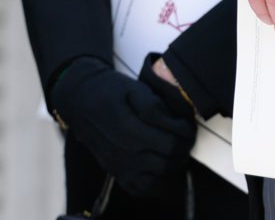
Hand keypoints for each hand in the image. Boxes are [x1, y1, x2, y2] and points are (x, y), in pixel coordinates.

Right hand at [50, 56, 195, 197]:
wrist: (83, 102)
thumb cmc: (110, 92)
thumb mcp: (133, 88)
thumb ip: (153, 105)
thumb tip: (171, 119)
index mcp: (129, 130)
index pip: (171, 143)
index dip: (186, 134)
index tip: (188, 124)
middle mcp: (124, 153)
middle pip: (168, 162)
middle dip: (184, 148)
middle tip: (186, 135)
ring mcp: (120, 167)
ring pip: (159, 178)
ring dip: (174, 164)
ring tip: (177, 148)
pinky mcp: (117, 174)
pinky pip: (142, 188)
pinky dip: (158, 181)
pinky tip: (163, 164)